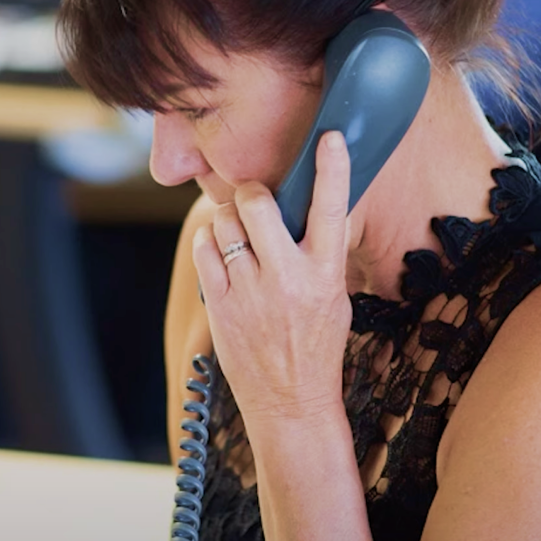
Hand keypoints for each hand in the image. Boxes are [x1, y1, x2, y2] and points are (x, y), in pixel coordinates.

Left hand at [191, 131, 352, 430]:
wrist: (291, 403)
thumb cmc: (316, 345)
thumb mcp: (336, 297)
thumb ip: (319, 253)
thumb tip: (303, 208)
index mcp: (327, 274)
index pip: (333, 209)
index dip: (332, 168)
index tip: (330, 136)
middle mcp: (288, 279)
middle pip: (258, 204)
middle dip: (251, 192)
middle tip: (253, 200)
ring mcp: (251, 293)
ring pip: (225, 224)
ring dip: (228, 219)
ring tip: (238, 235)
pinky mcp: (222, 306)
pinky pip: (205, 251)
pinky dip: (210, 242)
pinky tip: (222, 253)